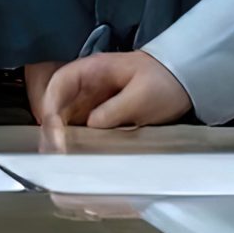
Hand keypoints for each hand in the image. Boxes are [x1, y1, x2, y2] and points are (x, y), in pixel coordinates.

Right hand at [35, 51, 192, 148]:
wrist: (183, 79)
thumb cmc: (163, 82)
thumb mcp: (142, 96)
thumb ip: (115, 110)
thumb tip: (90, 126)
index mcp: (92, 70)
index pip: (58, 84)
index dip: (50, 108)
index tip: (56, 135)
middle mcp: (86, 84)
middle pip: (57, 105)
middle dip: (51, 130)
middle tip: (56, 157)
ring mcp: (92, 100)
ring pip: (66, 119)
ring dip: (61, 139)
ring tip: (64, 163)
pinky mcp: (100, 114)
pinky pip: (81, 128)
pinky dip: (76, 142)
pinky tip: (78, 159)